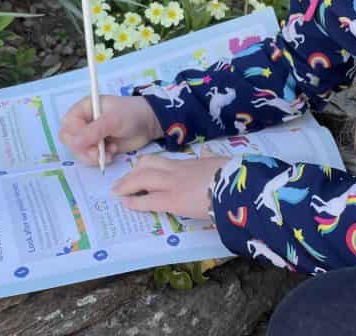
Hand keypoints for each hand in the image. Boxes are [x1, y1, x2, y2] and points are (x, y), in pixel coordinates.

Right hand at [58, 95, 163, 165]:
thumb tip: (74, 143)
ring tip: (111, 151)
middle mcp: (84, 122)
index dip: (75, 135)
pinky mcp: (98, 147)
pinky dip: (100, 159)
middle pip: (70, 140)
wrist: (149, 124)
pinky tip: (113, 154)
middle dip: (83, 149)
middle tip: (98, 152)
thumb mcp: (113, 120)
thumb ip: (93, 131)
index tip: (90, 141)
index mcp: (83, 109)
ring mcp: (90, 136)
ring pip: (79, 151)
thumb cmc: (131, 114)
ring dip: (93, 155)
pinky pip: (90, 158)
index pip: (67, 125)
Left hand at [112, 155, 231, 218]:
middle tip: (121, 183)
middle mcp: (177, 170)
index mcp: (189, 163)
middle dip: (132, 174)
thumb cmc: (233, 175)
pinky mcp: (173, 201)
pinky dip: (135, 202)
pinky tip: (126, 204)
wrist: (237, 186)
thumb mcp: (220, 161)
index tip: (138, 171)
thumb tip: (208, 151)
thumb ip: (210, 157)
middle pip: (147, 165)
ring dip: (127, 185)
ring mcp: (173, 184)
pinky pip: (148, 200)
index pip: (160, 161)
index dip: (146, 166)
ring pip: (143, 179)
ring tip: (118, 192)